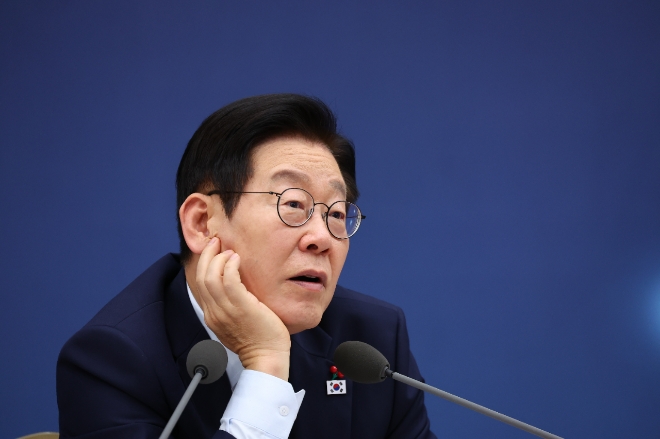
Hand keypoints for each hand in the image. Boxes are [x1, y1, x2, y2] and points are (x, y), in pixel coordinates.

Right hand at [195, 237, 290, 379]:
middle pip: (201, 277)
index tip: (212, 251)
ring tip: (228, 249)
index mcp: (212, 315)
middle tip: (216, 242)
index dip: (203, 264)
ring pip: (211, 277)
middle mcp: (214, 312)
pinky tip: (237, 259)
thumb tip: (234, 287)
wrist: (267, 357)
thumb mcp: (236, 322)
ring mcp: (226, 310)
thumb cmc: (258, 340)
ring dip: (218, 258)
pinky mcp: (241, 306)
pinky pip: (228, 280)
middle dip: (207, 255)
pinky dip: (230, 266)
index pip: (199, 284)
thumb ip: (230, 306)